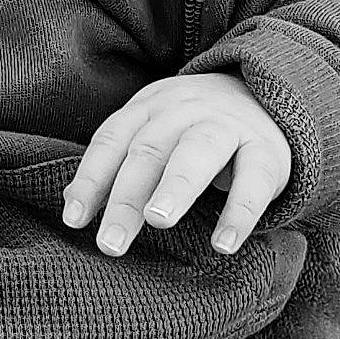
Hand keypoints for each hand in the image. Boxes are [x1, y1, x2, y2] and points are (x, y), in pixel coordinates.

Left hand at [62, 73, 291, 257]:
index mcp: (149, 109)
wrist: (265, 95)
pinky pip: (254, 179)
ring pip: (199, 152)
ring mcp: (227, 127)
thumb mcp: (153, 134)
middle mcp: (184, 112)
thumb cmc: (194, 128)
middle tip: (110, 242)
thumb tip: (72, 205)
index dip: (91, 179)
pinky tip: (224, 244)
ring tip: (158, 220)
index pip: (112, 141)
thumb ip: (117, 165)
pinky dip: (240, 212)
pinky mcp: (267, 149)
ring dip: (176, 186)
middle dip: (127, 197)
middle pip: (149, 150)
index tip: (75, 220)